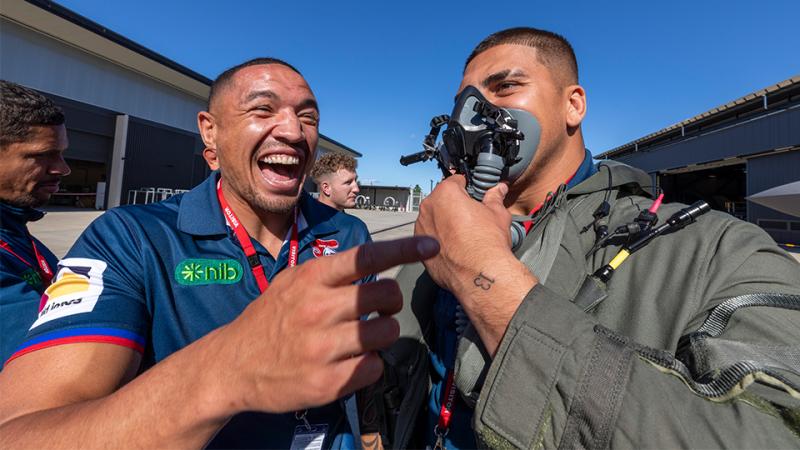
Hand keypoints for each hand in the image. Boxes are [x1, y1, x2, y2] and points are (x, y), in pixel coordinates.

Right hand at [211, 236, 439, 413]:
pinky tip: (349, 362)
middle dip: (389, 303)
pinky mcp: (328, 381)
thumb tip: (375, 259)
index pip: (367, 257)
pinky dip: (369, 365)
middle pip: (386, 295)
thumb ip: (330, 272)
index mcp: (311, 279)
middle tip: (375, 311)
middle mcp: (318, 309)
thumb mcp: (291, 282)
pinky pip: (375, 366)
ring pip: (387, 332)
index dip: (404, 249)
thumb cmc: (268, 320)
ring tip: (360, 338)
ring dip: (382, 335)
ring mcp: (323, 347)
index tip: (431, 246)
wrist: (231, 366)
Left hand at [415, 176, 535, 354]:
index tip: (473, 195)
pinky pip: (428, 237)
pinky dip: (438, 239)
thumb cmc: (487, 244)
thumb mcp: (497, 214)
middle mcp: (429, 208)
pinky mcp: (419, 248)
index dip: (467, 187)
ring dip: (444, 222)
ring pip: (433, 218)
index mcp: (446, 193)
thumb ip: (495, 198)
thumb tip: (499, 189)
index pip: (455, 181)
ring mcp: (421, 228)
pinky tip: (454, 247)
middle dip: (454, 205)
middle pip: (441, 199)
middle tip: (470, 217)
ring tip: (462, 234)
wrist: (478, 275)